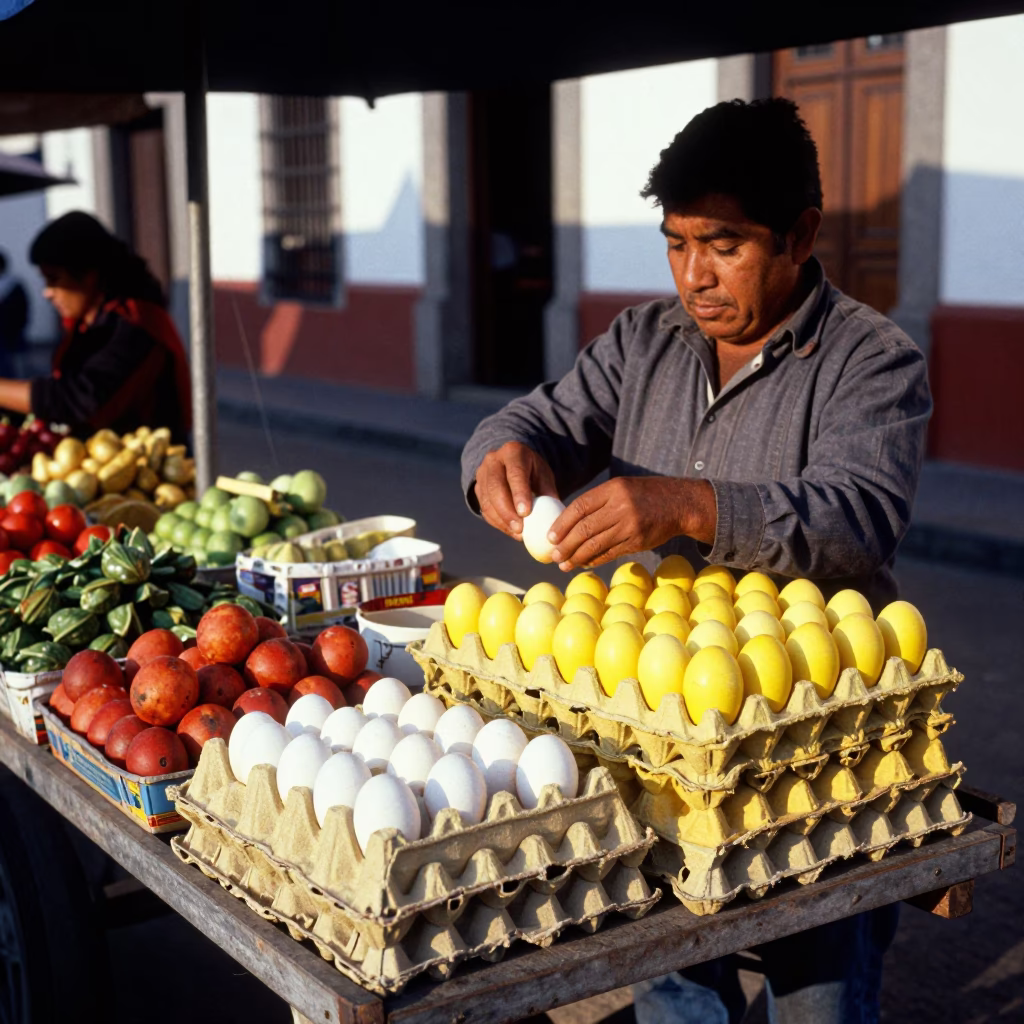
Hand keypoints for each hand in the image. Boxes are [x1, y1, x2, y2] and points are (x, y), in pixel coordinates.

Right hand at [474, 442, 559, 538]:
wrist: (510, 462)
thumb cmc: (532, 471)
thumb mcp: (542, 475)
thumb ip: (547, 492)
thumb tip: (553, 516)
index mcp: (513, 452)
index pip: (515, 473)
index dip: (519, 493)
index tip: (526, 513)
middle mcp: (493, 460)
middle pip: (496, 487)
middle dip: (507, 511)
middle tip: (520, 529)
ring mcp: (482, 474)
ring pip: (487, 500)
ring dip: (502, 520)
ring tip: (518, 534)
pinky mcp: (477, 488)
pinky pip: (484, 509)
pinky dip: (497, 522)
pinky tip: (511, 531)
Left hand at [548, 476, 716, 569]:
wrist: (679, 503)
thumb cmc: (644, 495)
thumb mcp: (622, 488)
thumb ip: (598, 501)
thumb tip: (568, 522)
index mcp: (613, 489)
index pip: (580, 507)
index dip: (562, 523)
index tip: (550, 536)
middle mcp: (621, 506)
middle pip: (585, 528)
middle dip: (566, 544)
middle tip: (554, 555)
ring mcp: (630, 525)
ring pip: (596, 544)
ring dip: (577, 557)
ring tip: (564, 564)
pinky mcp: (638, 541)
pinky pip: (610, 553)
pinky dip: (595, 560)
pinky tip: (584, 564)